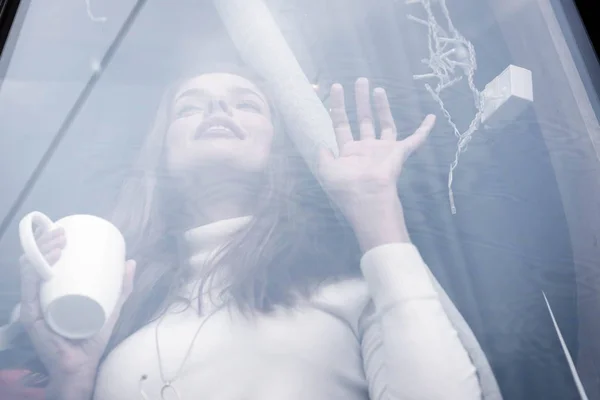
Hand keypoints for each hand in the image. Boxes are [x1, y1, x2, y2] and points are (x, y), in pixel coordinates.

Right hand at [19, 227, 135, 384]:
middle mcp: (39, 297)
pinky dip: (34, 273)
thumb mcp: (111, 307)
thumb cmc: (92, 338)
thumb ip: (121, 287)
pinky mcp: (33, 318)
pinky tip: (44, 263)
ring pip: (31, 272)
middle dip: (46, 243)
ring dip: (41, 252)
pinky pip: (29, 291)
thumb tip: (131, 261)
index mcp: (52, 293)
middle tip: (63, 235)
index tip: (65, 232)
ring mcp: (34, 307)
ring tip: (59, 243)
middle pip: (36, 263)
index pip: (44, 263)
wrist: (82, 365)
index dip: (49, 243)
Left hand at [318, 77, 435, 219]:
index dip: (338, 106)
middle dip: (361, 100)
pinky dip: (424, 129)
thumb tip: (322, 146)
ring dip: (382, 106)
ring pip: (384, 123)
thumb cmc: (345, 186)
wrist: (367, 197)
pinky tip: (431, 117)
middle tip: (360, 80)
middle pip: (364, 119)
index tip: (336, 87)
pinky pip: (416, 139)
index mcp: (349, 152)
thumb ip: (323, 157)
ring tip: (378, 88)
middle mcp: (366, 149)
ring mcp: (383, 150)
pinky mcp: (399, 152)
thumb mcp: (326, 171)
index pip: (342, 124)